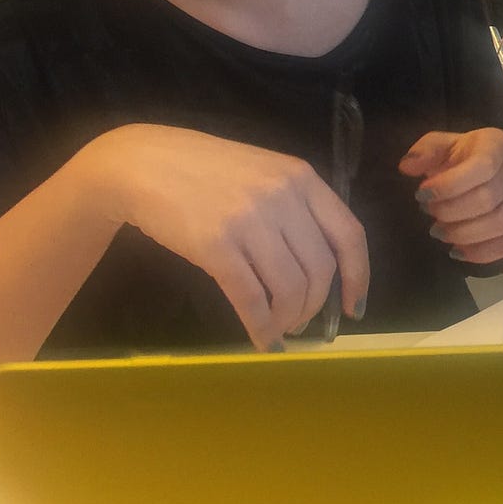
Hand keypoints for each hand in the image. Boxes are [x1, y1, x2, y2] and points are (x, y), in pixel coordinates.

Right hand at [76, 124, 369, 349]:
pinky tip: (261, 339)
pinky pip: (250, 297)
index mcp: (302, 178)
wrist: (144, 164)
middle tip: (302, 322)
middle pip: (320, 268)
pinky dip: (261, 326)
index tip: (353, 307)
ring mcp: (250, 220)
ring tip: (280, 328)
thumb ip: (296, 208)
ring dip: (289, 319)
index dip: (358, 277)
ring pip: (290, 287)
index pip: (349, 234)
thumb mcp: (264, 174)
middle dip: (315, 305)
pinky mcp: (215, 244)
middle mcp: (283, 197)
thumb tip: (322, 267)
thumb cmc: (207, 171)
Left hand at [398, 128, 502, 264]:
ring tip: (440, 233)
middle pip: (488, 199)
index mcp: (497, 144)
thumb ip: (424, 152)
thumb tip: (408, 166)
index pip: (482, 166)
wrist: (495, 169)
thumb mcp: (441, 146)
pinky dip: (482, 253)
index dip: (450, 185)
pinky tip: (459, 251)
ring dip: (464, 234)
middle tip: (429, 214)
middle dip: (452, 212)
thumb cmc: (463, 157)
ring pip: (501, 224)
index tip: (422, 194)